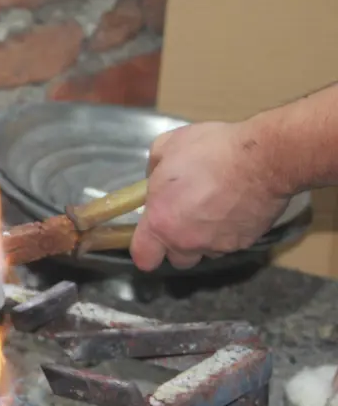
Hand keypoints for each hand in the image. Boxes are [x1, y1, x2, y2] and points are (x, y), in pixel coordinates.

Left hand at [130, 121, 290, 270]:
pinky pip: (229, 244)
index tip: (151, 237)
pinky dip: (229, 232)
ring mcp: (216, 245)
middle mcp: (186, 241)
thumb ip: (154, 168)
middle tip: (184, 218)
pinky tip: (234, 208)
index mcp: (161, 222)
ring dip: (204, 238)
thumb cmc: (210, 151)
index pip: (143, 258)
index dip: (145, 250)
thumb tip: (154, 178)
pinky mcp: (243, 243)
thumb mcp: (168, 146)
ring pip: (204, 252)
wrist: (263, 159)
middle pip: (176, 259)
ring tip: (213, 210)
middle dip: (177, 244)